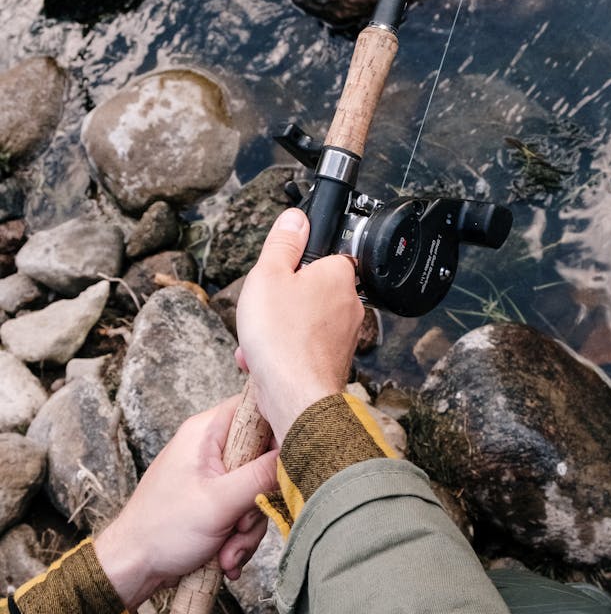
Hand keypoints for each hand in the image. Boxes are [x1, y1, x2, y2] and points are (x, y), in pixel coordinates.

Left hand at [94, 395, 278, 609]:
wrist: (133, 569)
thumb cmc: (161, 530)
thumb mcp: (219, 502)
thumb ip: (261, 476)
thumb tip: (295, 454)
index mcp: (206, 432)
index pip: (256, 408)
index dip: (278, 430)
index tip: (286, 462)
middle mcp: (211, 449)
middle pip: (263, 459)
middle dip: (259, 502)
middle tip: (240, 524)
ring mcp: (214, 477)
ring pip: (257, 492)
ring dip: (247, 528)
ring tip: (227, 549)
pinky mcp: (216, 502)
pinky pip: (245, 513)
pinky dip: (238, 538)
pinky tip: (224, 556)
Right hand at [235, 208, 364, 443]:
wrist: (295, 395)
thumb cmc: (282, 337)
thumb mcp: (268, 275)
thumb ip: (282, 244)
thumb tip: (295, 218)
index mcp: (339, 275)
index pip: (319, 257)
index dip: (291, 267)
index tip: (274, 278)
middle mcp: (350, 304)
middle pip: (307, 292)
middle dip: (278, 304)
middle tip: (262, 312)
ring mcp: (344, 336)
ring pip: (302, 322)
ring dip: (275, 331)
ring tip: (258, 342)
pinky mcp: (333, 362)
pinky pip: (303, 349)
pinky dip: (282, 353)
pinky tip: (263, 362)